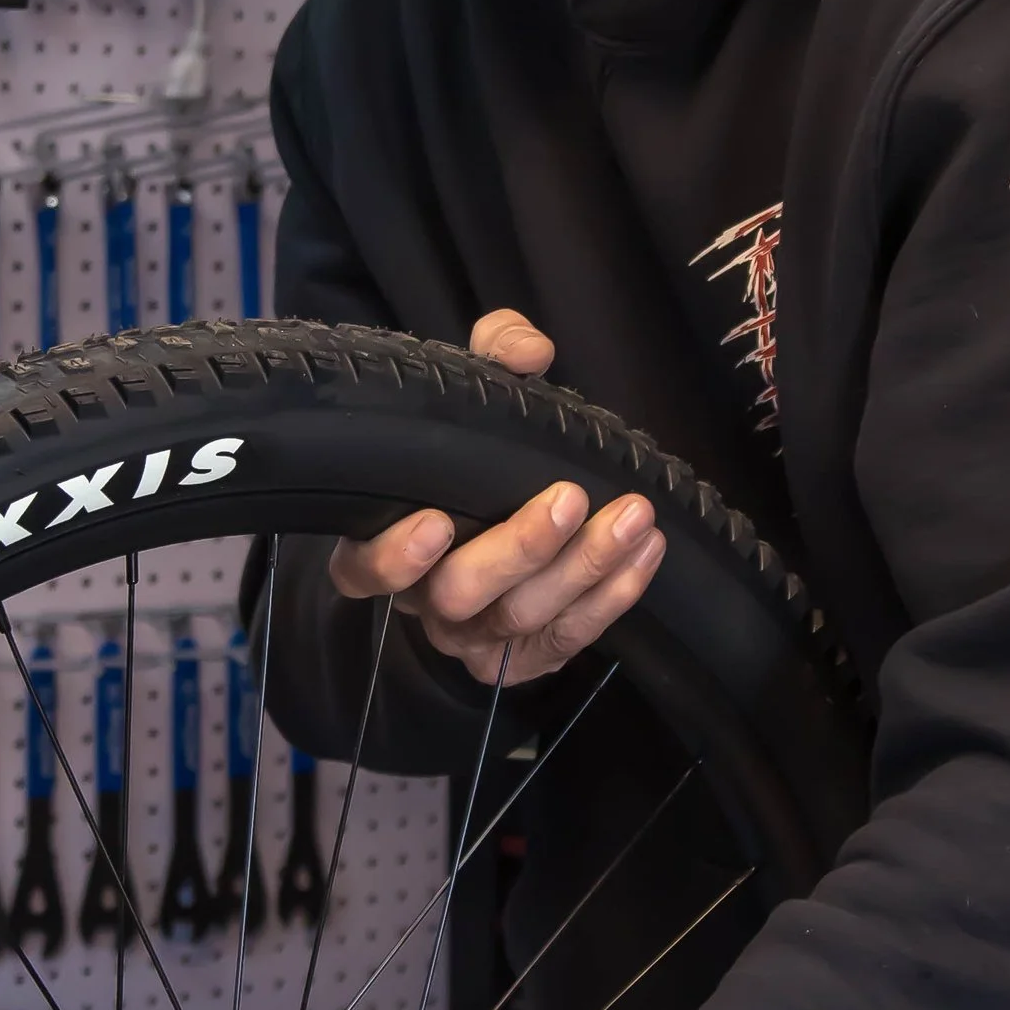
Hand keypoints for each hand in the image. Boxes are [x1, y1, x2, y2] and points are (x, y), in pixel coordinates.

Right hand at [329, 309, 664, 687]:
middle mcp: (424, 601)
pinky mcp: (527, 658)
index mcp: (385, 545)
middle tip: (570, 497)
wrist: (510, 521)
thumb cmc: (475, 455)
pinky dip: (612, 596)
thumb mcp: (476, 393)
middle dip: (519, 549)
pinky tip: (646, 551)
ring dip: (584, 567)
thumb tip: (529, 351)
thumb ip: (491, 355)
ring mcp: (475, 637)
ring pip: (523, 618)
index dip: (393, 557)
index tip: (436, 522)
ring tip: (633, 516)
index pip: (363, 571)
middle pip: (459, 595)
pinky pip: (569, 637)